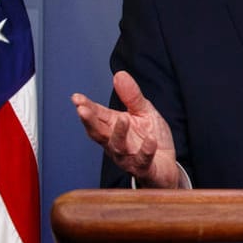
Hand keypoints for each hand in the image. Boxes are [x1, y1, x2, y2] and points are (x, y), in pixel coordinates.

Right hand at [72, 71, 186, 188]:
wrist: (166, 166)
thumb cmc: (150, 138)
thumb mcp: (143, 112)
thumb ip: (131, 96)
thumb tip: (119, 74)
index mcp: (113, 126)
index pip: (97, 115)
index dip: (86, 107)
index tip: (76, 98)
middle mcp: (115, 143)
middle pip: (99, 133)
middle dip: (90, 121)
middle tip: (82, 110)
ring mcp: (128, 157)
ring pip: (118, 147)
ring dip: (119, 133)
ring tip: (123, 119)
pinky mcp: (144, 168)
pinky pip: (143, 160)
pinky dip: (146, 150)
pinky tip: (150, 140)